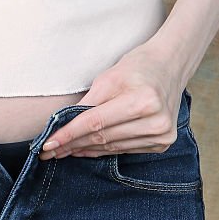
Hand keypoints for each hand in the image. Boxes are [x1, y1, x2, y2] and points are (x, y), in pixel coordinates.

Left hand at [38, 45, 185, 160]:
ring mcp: (162, 135)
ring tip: (62, 152)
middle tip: (49, 152)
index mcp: (144, 101)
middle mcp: (156, 122)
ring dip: (84, 150)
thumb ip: (87, 103)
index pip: (96, 122)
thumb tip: (62, 126)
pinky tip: (84, 150)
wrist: (171, 67)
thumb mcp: (109, 77)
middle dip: (72, 145)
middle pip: (103, 137)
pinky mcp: (162, 143)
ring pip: (111, 147)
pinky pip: (123, 149)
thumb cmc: (138, 67)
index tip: (47, 144)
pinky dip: (102, 150)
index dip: (68, 134)